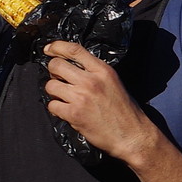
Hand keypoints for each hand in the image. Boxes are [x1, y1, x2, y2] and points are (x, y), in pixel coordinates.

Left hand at [40, 41, 164, 166]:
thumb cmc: (125, 111)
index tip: (49, 49)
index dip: (57, 46)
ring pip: (50, 85)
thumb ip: (95, 73)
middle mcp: (91, 81)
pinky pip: (52, 105)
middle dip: (53, 72)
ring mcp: (81, 97)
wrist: (132, 135)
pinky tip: (67, 112)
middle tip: (59, 80)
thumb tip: (72, 68)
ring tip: (64, 98)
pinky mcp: (74, 114)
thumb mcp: (114, 83)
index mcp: (103, 71)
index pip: (74, 50)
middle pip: (56, 65)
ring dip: (54, 92)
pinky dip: (56, 109)